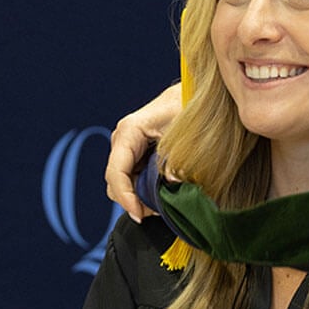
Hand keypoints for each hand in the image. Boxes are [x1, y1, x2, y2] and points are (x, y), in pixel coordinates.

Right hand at [105, 83, 182, 221]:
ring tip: (161, 208)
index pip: (117, 172)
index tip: (139, 214)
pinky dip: (143, 191)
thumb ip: (178, 159)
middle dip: (132, 201)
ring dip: (138, 198)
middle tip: (157, 215)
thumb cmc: (190, 106)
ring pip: (122, 182)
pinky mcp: (136, 153)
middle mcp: (123, 139)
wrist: (193, 94)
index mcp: (130, 131)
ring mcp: (127, 147)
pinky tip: (160, 198)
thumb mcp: (187, 133)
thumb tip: (172, 184)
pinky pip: (132, 178)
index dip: (126, 197)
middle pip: (115, 181)